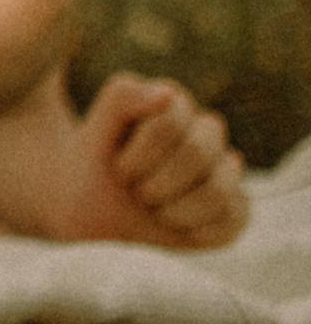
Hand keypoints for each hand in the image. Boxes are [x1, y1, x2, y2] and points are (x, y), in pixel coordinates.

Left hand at [67, 75, 247, 248]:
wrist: (90, 211)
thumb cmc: (92, 168)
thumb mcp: (94, 132)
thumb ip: (123, 99)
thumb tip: (167, 93)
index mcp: (173, 105)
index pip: (170, 122)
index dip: (140, 153)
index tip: (118, 168)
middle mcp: (206, 133)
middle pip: (198, 152)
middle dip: (154, 182)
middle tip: (134, 191)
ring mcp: (224, 171)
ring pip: (219, 190)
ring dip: (173, 210)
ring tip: (152, 208)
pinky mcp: (234, 209)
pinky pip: (234, 219)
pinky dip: (197, 230)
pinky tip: (172, 225)